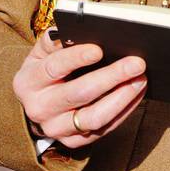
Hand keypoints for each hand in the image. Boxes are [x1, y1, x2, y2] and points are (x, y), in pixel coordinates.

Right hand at [13, 29, 146, 151]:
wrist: (37, 104)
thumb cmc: (45, 71)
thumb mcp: (41, 54)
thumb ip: (56, 40)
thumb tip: (76, 29)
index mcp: (28, 81)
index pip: (54, 68)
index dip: (77, 58)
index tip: (100, 49)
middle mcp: (39, 108)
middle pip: (79, 93)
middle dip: (111, 76)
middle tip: (136, 63)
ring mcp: (56, 128)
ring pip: (94, 117)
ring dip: (122, 98)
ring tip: (141, 80)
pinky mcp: (73, 141)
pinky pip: (103, 129)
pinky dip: (124, 111)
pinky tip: (136, 94)